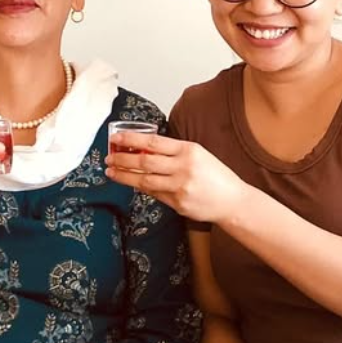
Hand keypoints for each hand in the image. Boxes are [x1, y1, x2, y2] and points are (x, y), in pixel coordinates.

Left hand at [105, 134, 248, 225]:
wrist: (232, 201)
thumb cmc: (216, 177)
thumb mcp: (198, 155)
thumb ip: (173, 153)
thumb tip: (144, 150)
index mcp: (189, 150)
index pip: (153, 142)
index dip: (131, 140)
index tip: (117, 139)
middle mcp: (183, 167)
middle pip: (144, 161)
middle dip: (122, 159)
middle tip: (108, 158)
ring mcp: (179, 187)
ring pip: (144, 180)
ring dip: (124, 176)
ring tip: (112, 172)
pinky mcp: (177, 203)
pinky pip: (153, 194)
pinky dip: (140, 187)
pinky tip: (130, 183)